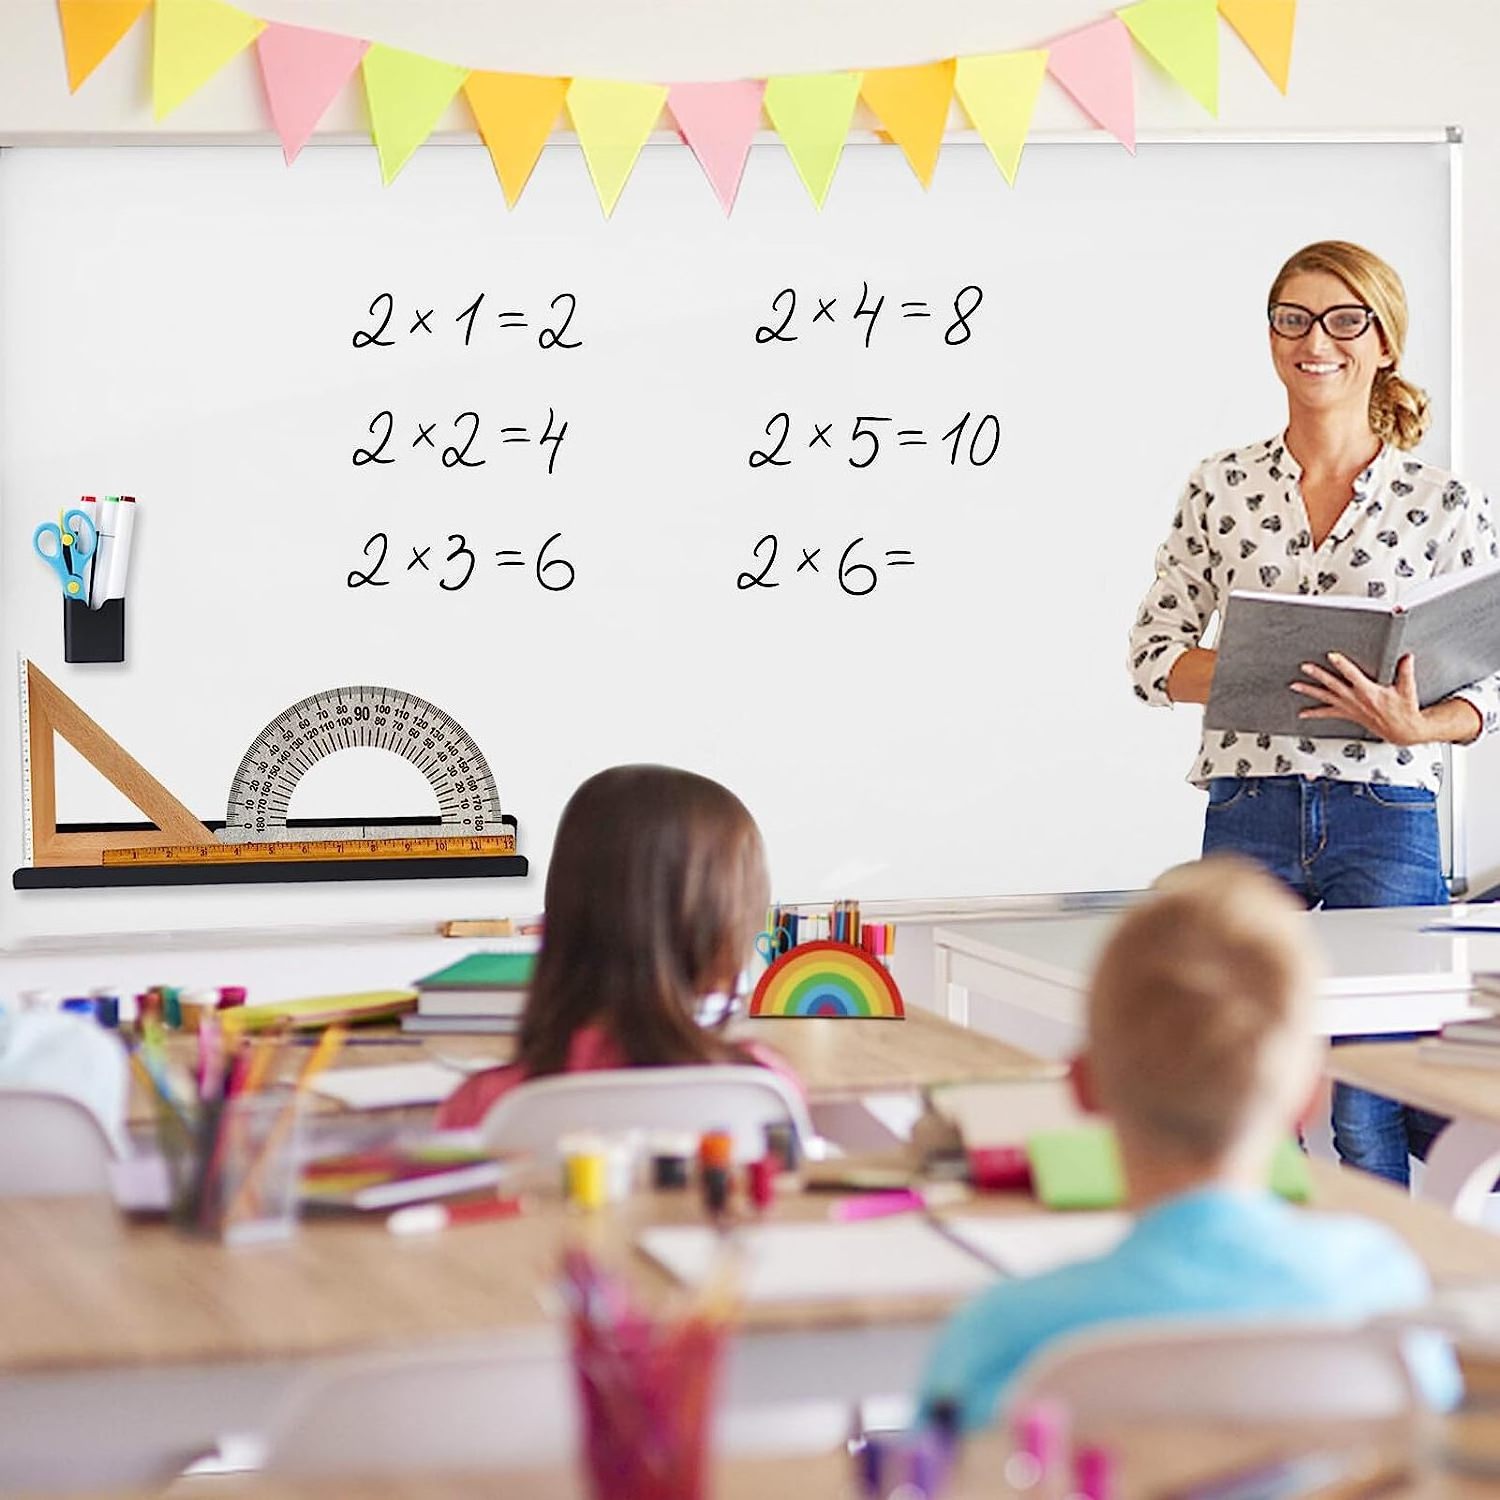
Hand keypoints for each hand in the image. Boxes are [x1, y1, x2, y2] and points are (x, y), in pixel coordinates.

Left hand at [1291, 652, 1465, 744]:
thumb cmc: (1404, 710)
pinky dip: (1314, 713)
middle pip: (1333, 684)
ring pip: (1325, 698)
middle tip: (1305, 667)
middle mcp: (1356, 700)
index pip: (1352, 675)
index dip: (1341, 664)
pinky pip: (1328, 714)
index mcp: (1368, 692)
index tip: (1331, 655)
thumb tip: (1407, 656)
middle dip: (1318, 675)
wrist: (1402, 731)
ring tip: (1294, 686)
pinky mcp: (1348, 714)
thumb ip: (1405, 671)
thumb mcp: (1407, 689)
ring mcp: (1350, 708)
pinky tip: (1302, 713)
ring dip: (1309, 691)